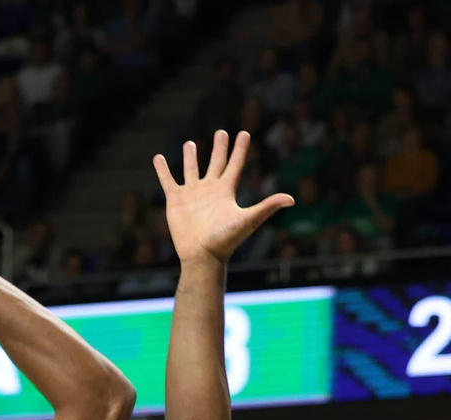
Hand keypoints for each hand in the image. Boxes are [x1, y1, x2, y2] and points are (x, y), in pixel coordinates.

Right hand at [153, 130, 292, 264]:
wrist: (202, 256)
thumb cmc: (225, 240)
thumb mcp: (248, 220)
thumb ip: (267, 207)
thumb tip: (292, 199)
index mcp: (226, 191)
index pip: (235, 165)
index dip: (240, 150)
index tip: (244, 133)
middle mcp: (209, 190)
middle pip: (216, 163)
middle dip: (220, 148)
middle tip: (222, 132)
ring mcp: (192, 195)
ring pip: (191, 169)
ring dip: (191, 157)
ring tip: (190, 144)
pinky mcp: (175, 201)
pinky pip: (168, 181)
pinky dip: (162, 170)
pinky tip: (158, 158)